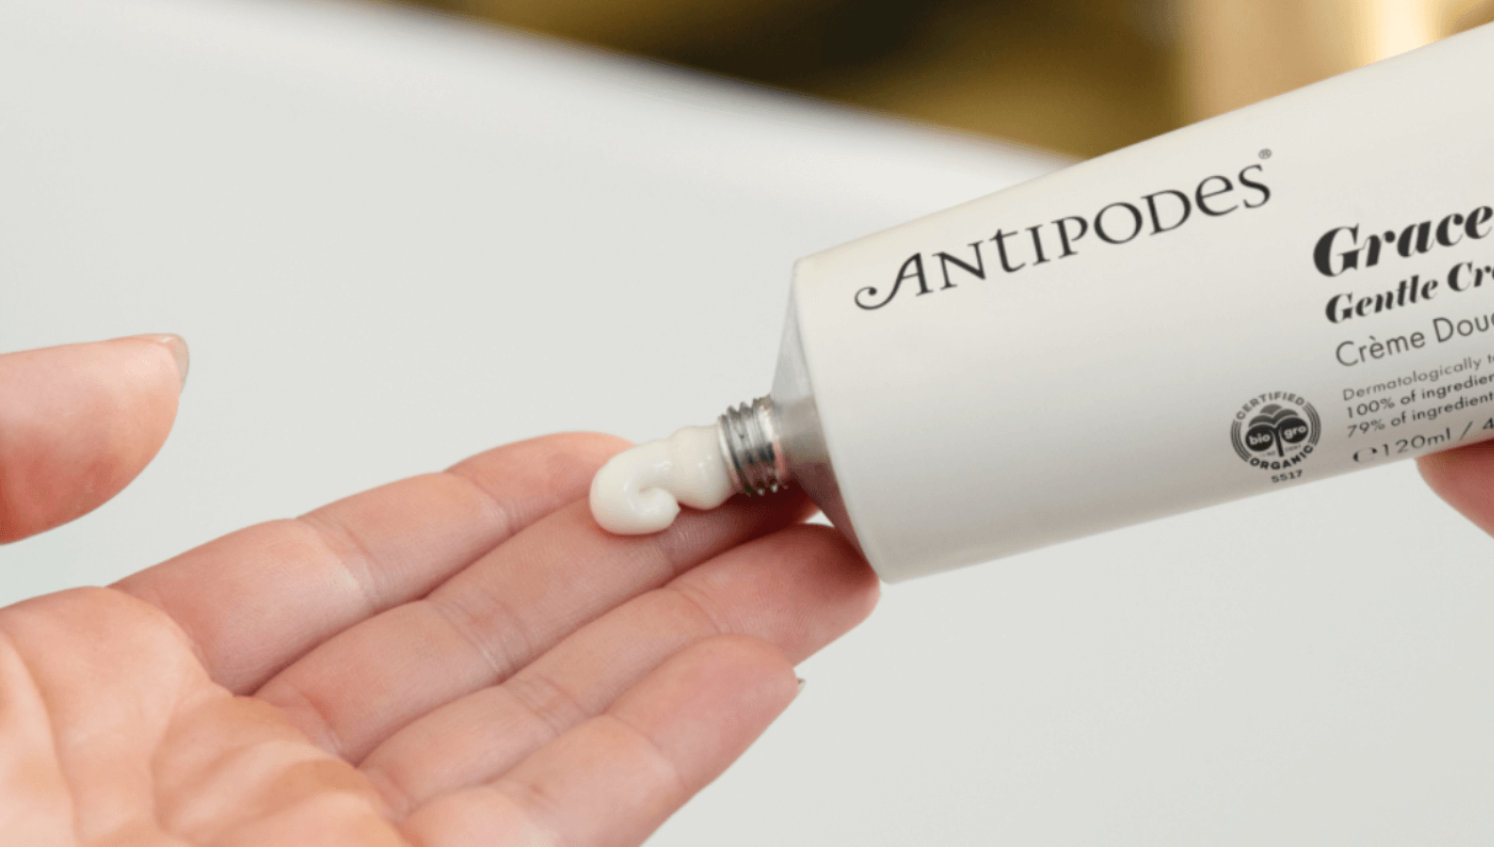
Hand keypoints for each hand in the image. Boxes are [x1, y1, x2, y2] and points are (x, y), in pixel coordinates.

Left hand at [0, 336, 877, 845]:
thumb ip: (6, 461)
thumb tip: (154, 371)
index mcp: (110, 700)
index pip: (356, 573)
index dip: (494, 503)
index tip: (606, 452)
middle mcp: (242, 793)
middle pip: (489, 647)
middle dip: (641, 559)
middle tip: (756, 491)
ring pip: (555, 737)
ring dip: (699, 641)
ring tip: (811, 563)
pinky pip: (562, 835)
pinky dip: (673, 749)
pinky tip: (755, 668)